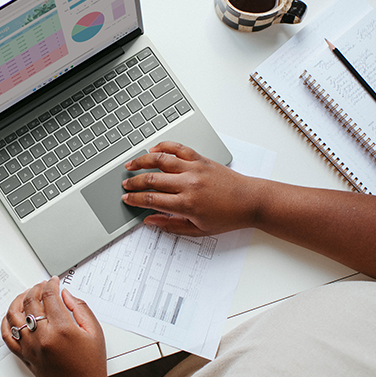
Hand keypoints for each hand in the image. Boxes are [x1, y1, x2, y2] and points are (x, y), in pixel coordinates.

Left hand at [1, 277, 109, 376]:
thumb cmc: (91, 366)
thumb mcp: (94, 332)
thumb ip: (80, 308)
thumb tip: (65, 294)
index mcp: (62, 329)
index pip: (49, 296)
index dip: (51, 284)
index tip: (54, 281)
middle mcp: (42, 337)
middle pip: (31, 302)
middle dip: (36, 289)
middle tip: (42, 286)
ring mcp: (30, 347)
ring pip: (14, 316)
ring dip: (19, 301)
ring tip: (26, 296)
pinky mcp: (24, 356)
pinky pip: (7, 336)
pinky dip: (6, 323)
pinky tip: (13, 316)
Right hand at [121, 141, 258, 235]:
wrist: (250, 201)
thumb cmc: (227, 217)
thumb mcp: (198, 230)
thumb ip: (171, 225)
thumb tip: (150, 221)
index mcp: (186, 204)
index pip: (151, 199)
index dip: (135, 199)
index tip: (127, 199)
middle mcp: (188, 184)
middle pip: (151, 179)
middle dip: (134, 182)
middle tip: (125, 184)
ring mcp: (194, 168)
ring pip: (160, 160)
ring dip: (142, 161)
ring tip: (130, 164)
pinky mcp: (201, 159)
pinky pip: (178, 148)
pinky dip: (164, 146)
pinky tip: (153, 150)